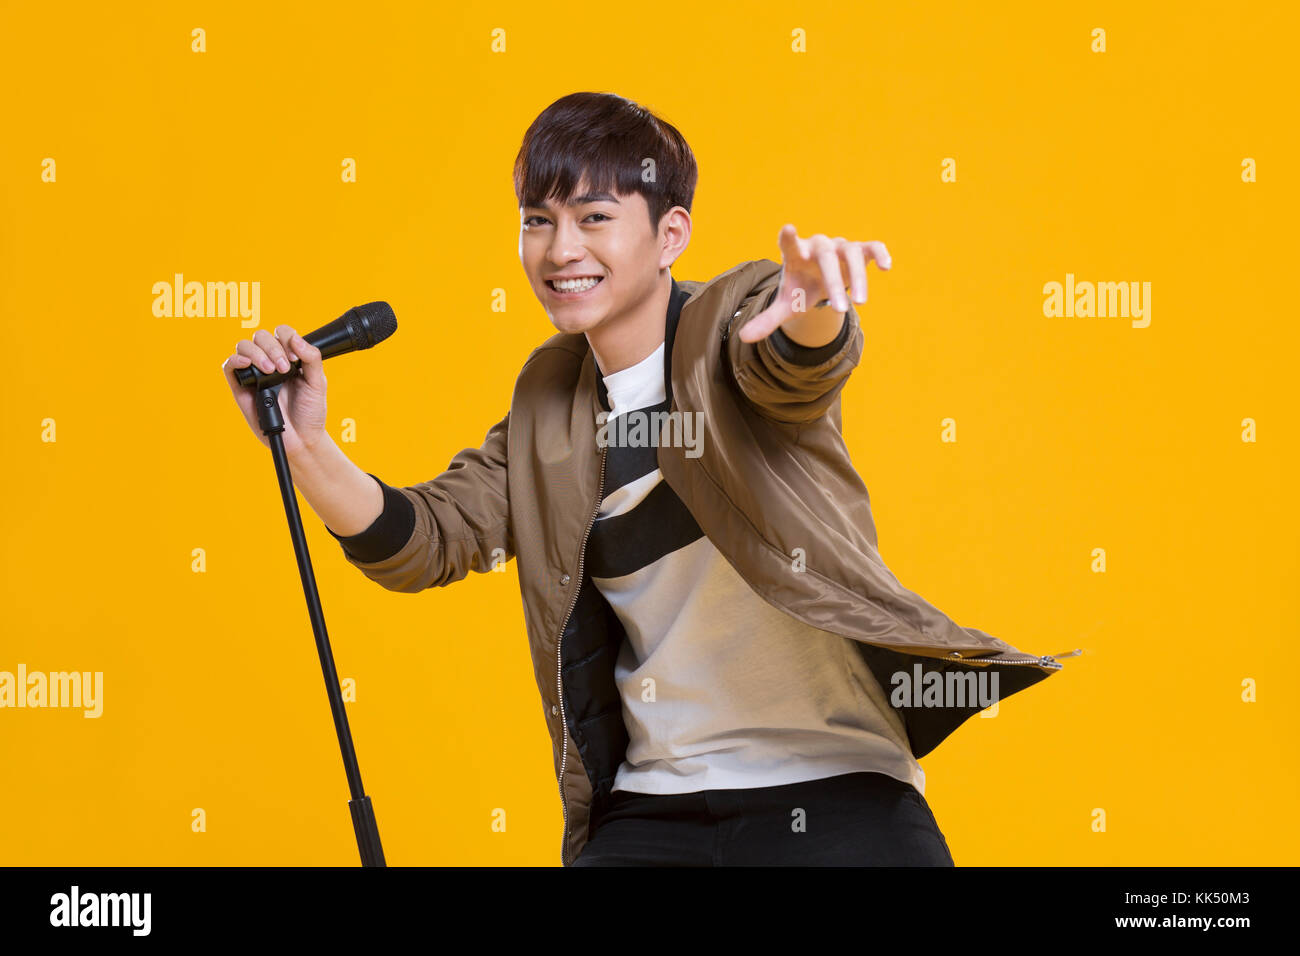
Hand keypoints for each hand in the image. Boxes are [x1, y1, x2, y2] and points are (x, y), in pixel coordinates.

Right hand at [221, 325, 328, 457]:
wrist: (301, 438)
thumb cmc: (310, 411)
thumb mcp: (318, 382)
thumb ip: (311, 358)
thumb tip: (296, 339)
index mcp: (288, 357)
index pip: (282, 333)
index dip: (287, 338)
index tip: (295, 358)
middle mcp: (270, 361)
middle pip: (261, 336)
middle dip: (273, 348)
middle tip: (283, 368)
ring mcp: (254, 373)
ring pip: (244, 346)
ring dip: (257, 353)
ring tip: (270, 370)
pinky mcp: (241, 387)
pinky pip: (229, 366)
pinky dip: (235, 360)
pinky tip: (247, 363)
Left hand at [738, 224, 890, 343]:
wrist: (819, 281)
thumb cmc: (801, 290)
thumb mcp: (786, 305)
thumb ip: (767, 319)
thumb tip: (743, 337)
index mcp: (796, 256)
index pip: (790, 245)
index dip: (789, 238)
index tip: (788, 230)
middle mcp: (818, 247)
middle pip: (825, 257)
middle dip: (833, 283)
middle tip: (840, 310)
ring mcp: (840, 247)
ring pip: (851, 255)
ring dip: (858, 278)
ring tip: (860, 303)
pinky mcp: (860, 251)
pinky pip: (872, 248)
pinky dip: (880, 254)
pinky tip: (886, 267)